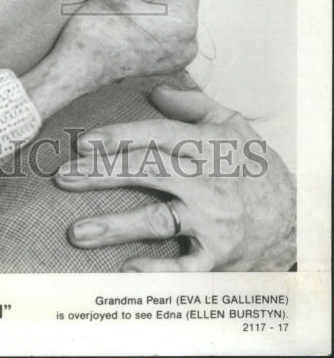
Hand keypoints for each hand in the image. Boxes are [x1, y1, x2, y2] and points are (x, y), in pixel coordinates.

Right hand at [22, 0, 199, 117]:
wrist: (81, 64)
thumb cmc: (99, 28)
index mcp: (183, 19)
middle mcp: (189, 41)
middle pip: (185, 0)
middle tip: (133, 0)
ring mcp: (180, 56)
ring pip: (178, 18)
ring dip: (162, 12)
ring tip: (133, 16)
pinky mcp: (170, 65)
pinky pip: (172, 36)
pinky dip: (159, 29)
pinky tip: (136, 30)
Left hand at [55, 86, 296, 270]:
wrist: (297, 219)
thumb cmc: (255, 168)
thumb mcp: (232, 124)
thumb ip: (192, 104)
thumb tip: (155, 91)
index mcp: (206, 147)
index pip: (157, 137)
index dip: (120, 137)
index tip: (84, 141)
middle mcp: (206, 182)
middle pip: (148, 173)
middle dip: (102, 174)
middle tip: (64, 177)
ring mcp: (211, 221)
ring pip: (157, 220)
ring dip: (115, 226)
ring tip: (77, 231)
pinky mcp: (218, 255)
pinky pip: (184, 266)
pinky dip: (157, 270)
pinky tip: (126, 270)